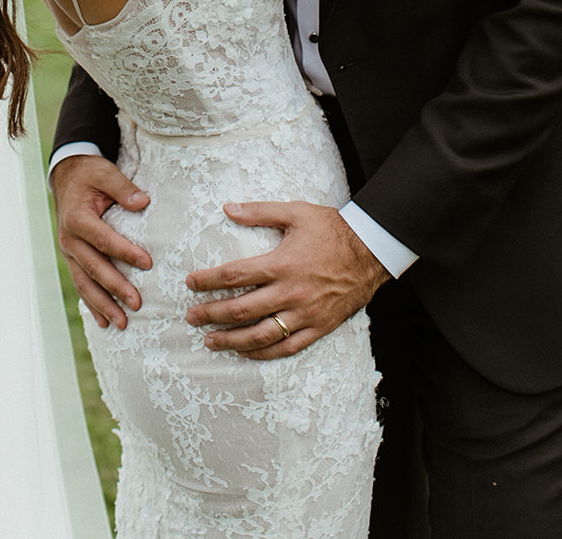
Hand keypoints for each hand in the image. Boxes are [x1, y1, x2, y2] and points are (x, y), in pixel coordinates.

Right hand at [49, 154, 151, 328]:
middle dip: (115, 288)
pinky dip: (92, 304)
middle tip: (137, 304)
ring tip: (122, 323)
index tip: (148, 263)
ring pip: (85, 283)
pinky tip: (103, 322)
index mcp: (77, 218)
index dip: (125, 252)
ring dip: (103, 305)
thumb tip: (143, 202)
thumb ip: (123, 188)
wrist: (67, 177)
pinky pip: (81, 284)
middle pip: (94, 268)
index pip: (104, 240)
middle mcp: (69, 239)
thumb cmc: (90, 175)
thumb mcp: (105, 173)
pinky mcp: (72, 259)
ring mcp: (68, 252)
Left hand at [184, 200, 389, 358]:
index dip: (208, 281)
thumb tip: (227, 208)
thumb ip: (260, 211)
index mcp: (281, 263)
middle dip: (211, 314)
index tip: (191, 283)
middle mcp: (290, 292)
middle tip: (191, 317)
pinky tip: (246, 352)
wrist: (371, 251)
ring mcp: (304, 314)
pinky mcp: (318, 327)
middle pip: (241, 310)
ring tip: (210, 341)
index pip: (234, 275)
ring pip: (261, 335)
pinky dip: (263, 353)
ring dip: (231, 340)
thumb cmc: (331, 229)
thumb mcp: (296, 212)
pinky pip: (286, 347)